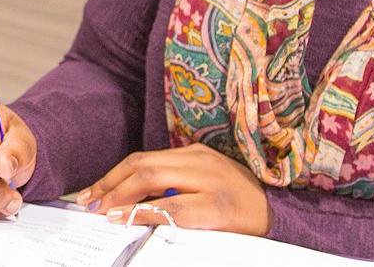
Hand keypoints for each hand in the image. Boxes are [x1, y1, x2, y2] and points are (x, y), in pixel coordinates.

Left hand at [75, 144, 272, 235]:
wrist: (283, 213)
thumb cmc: (241, 202)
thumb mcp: (207, 183)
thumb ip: (176, 183)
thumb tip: (132, 199)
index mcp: (194, 154)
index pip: (143, 159)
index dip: (113, 176)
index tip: (92, 193)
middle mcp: (200, 161)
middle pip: (142, 166)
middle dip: (110, 185)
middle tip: (90, 204)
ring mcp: (209, 182)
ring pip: (153, 180)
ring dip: (122, 197)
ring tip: (104, 212)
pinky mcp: (218, 206)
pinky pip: (174, 208)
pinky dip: (146, 212)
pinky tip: (129, 219)